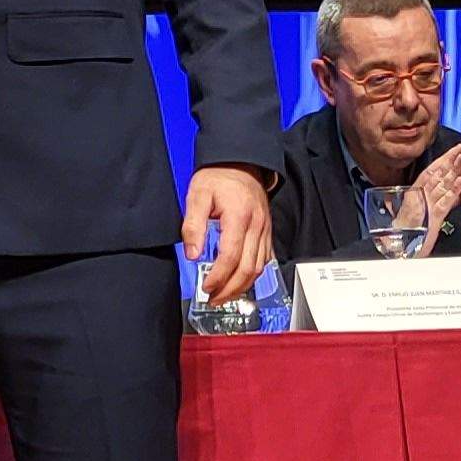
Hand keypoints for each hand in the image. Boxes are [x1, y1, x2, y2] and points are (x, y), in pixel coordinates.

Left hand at [181, 166, 272, 304]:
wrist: (241, 162)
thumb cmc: (218, 176)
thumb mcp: (197, 195)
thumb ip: (193, 225)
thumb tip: (192, 254)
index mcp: (239, 217)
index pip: (231, 256)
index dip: (219, 277)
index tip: (206, 287)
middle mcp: (256, 226)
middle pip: (248, 268)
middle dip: (231, 289)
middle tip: (214, 299)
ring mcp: (265, 230)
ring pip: (259, 267)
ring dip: (242, 286)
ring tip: (225, 295)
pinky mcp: (267, 232)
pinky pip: (265, 259)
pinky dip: (254, 274)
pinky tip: (241, 281)